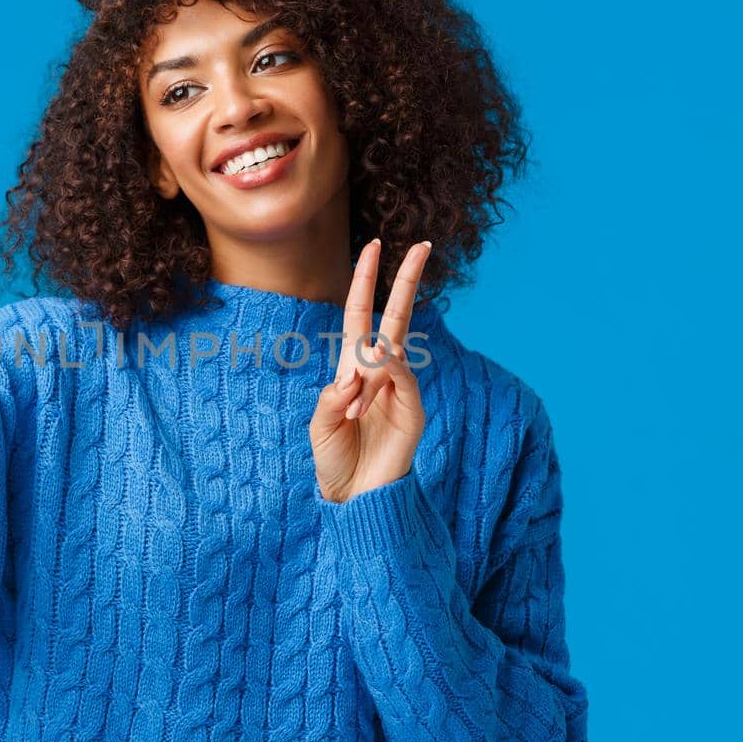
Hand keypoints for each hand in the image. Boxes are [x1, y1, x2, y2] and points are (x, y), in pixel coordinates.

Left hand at [310, 237, 433, 502]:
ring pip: (394, 350)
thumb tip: (355, 373)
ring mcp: (400, 389)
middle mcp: (380, 372)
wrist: (354, 497)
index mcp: (353, 369)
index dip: (366, 282)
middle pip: (397, 316)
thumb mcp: (319, 426)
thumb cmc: (334, 460)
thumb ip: (330, 398)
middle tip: (423, 244)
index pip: (361, 315)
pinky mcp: (413, 409)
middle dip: (408, 280)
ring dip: (371, 367)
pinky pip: (404, 377)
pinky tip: (376, 377)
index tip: (373, 247)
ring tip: (354, 406)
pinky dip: (390, 371)